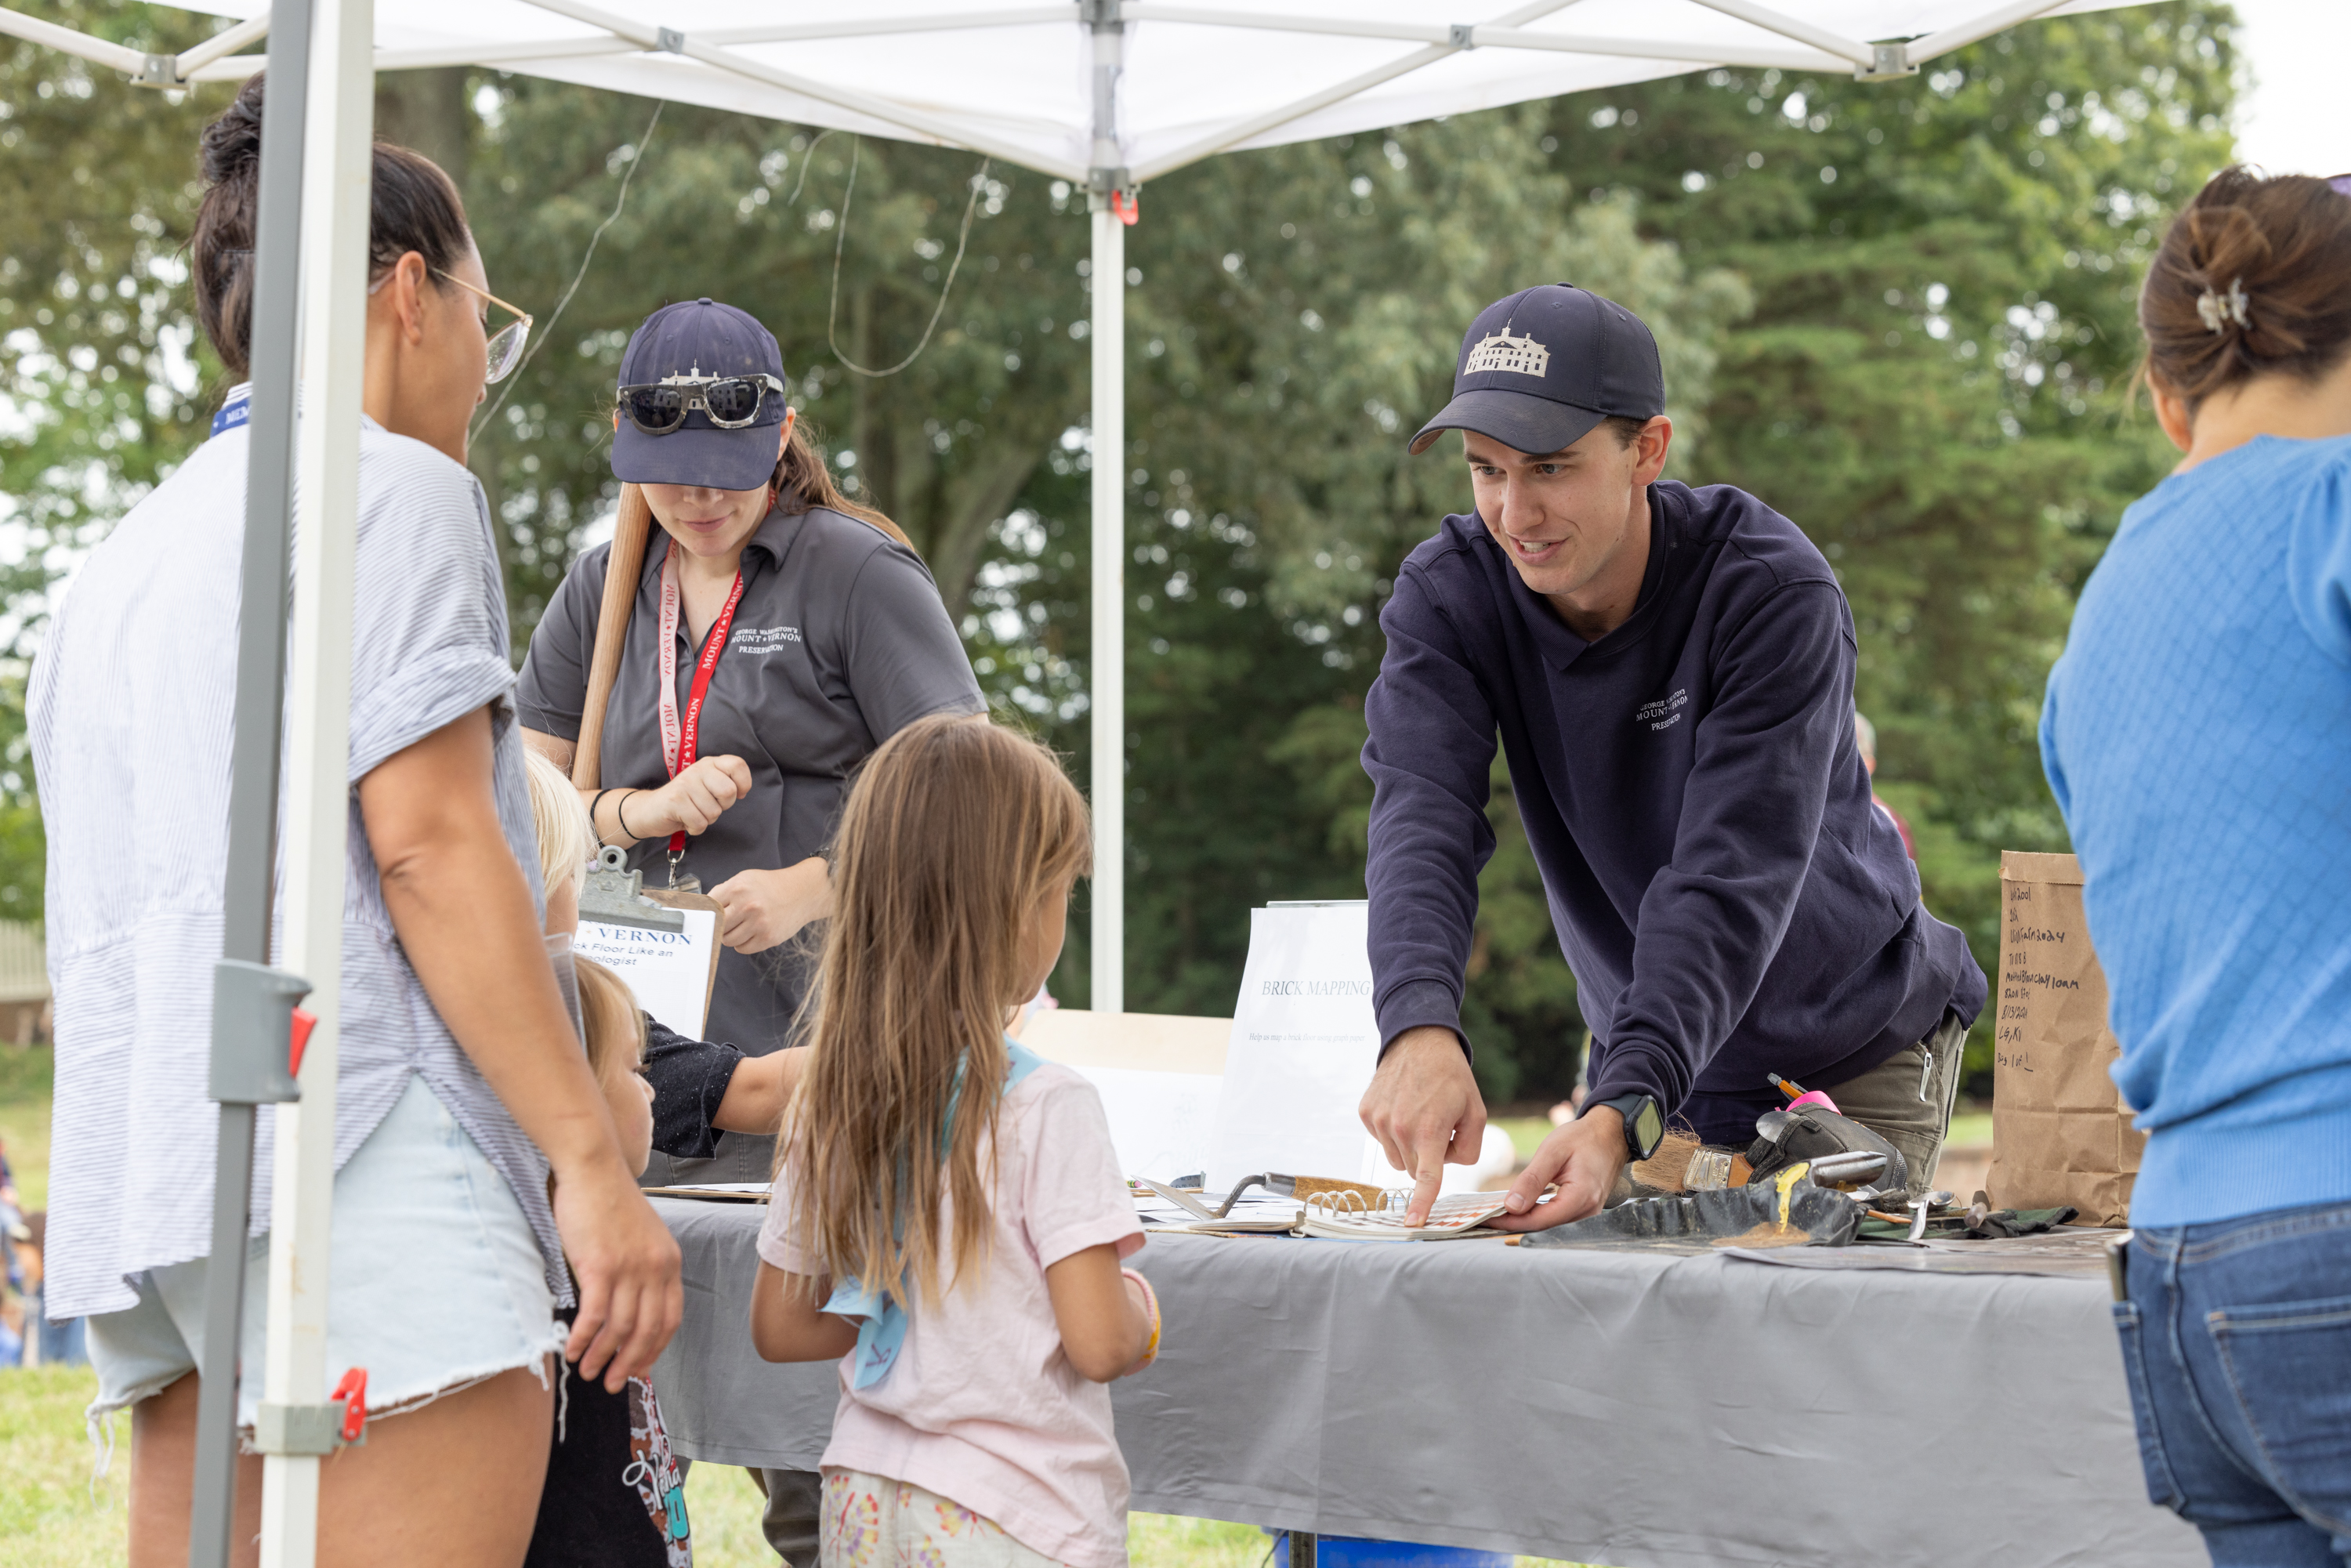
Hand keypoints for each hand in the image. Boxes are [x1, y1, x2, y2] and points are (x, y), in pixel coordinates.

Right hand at [549, 1153, 682, 1390]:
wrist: (593, 1167)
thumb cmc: (610, 1202)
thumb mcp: (640, 1237)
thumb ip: (641, 1270)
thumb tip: (630, 1309)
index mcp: (669, 1262)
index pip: (670, 1318)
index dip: (654, 1349)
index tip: (639, 1369)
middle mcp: (656, 1267)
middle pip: (648, 1330)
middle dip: (629, 1363)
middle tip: (611, 1383)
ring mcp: (630, 1267)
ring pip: (620, 1327)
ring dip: (602, 1356)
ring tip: (587, 1372)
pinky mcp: (601, 1265)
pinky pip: (595, 1315)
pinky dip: (584, 1339)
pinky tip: (572, 1351)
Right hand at [630, 754, 752, 839]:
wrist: (649, 810)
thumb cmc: (685, 801)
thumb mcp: (707, 786)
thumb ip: (724, 782)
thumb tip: (742, 790)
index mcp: (709, 763)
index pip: (737, 764)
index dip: (744, 783)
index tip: (737, 794)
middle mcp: (697, 770)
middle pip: (728, 791)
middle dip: (723, 806)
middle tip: (708, 806)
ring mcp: (685, 784)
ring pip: (714, 811)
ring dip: (706, 819)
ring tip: (693, 812)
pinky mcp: (675, 800)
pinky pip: (700, 822)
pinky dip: (695, 828)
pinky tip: (686, 821)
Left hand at [710, 857, 831, 954]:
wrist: (803, 892)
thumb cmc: (772, 885)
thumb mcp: (745, 879)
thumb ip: (724, 891)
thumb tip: (704, 909)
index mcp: (738, 888)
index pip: (709, 908)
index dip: (709, 913)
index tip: (710, 917)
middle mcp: (747, 906)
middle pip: (717, 927)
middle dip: (720, 925)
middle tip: (729, 921)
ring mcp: (758, 923)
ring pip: (728, 940)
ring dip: (731, 935)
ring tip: (742, 926)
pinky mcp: (768, 938)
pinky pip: (742, 948)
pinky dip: (743, 943)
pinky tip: (751, 932)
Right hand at [1358, 1025, 1486, 1226]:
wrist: (1418, 1041)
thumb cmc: (1452, 1078)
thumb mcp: (1476, 1112)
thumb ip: (1469, 1150)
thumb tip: (1446, 1165)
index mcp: (1429, 1129)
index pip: (1426, 1177)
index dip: (1421, 1204)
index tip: (1413, 1225)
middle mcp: (1398, 1128)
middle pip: (1414, 1169)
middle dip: (1428, 1159)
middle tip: (1439, 1129)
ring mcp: (1378, 1121)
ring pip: (1397, 1158)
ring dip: (1410, 1147)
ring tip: (1421, 1115)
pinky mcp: (1366, 1113)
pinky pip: (1382, 1139)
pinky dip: (1394, 1131)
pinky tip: (1404, 1107)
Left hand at [1491, 1107, 1626, 1232]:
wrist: (1610, 1133)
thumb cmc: (1583, 1138)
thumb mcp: (1553, 1151)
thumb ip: (1532, 1179)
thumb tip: (1511, 1206)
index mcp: (1581, 1197)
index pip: (1539, 1220)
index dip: (1509, 1222)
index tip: (1484, 1218)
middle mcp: (1587, 1211)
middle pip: (1543, 1226)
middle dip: (1513, 1223)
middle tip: (1483, 1217)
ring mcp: (1588, 1212)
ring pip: (1549, 1224)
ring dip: (1523, 1219)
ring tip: (1495, 1212)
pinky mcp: (1584, 1208)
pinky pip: (1556, 1216)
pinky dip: (1536, 1213)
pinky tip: (1518, 1207)